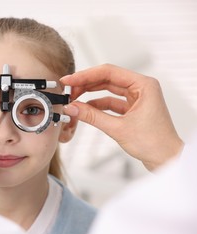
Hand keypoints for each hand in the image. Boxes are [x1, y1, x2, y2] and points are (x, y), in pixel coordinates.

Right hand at [60, 64, 183, 170]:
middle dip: (86, 84)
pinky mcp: (132, 108)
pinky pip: (110, 102)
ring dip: (90, 94)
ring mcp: (137, 98)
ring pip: (107, 90)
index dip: (85, 75)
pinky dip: (97, 105)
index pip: (109, 72)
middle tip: (68, 90)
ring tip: (74, 99)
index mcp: (144, 85)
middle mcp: (141, 88)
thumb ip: (92, 116)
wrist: (166, 159)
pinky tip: (85, 108)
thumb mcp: (118, 128)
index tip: (70, 80)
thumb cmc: (155, 143)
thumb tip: (73, 108)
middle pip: (107, 79)